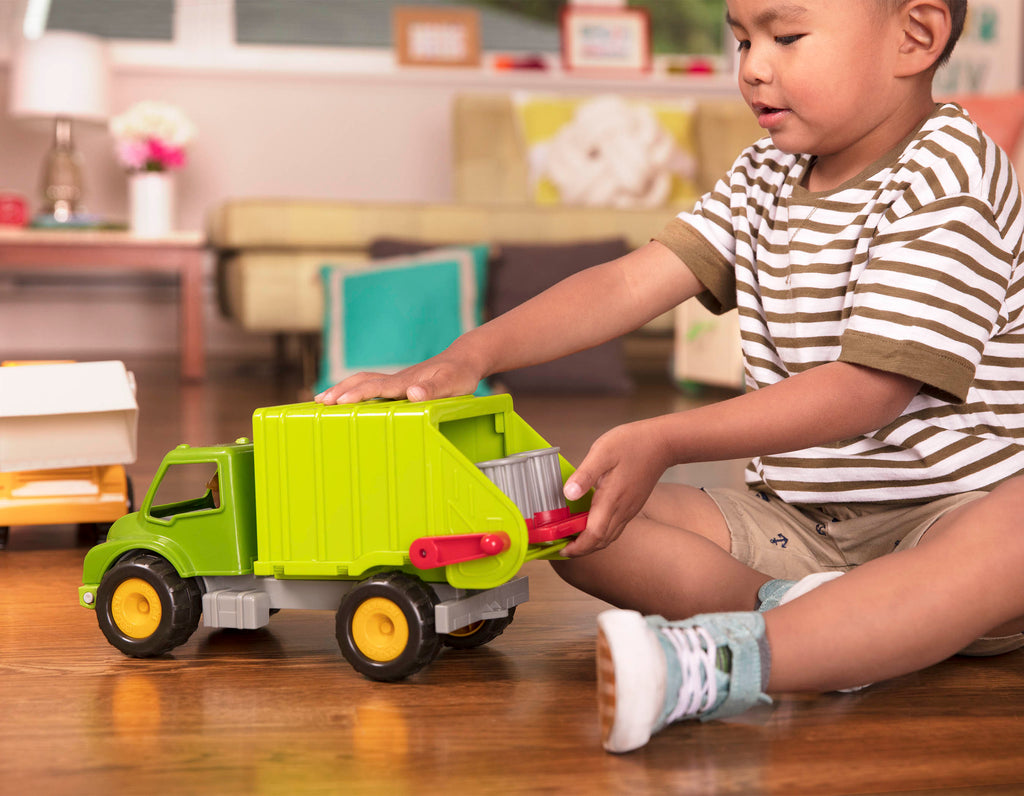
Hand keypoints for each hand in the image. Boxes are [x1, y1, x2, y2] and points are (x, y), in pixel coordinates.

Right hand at [315, 351, 482, 404]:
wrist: (464, 359)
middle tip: (319, 403)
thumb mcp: (452, 385)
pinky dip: (354, 389)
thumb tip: (412, 392)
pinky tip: (348, 398)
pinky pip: (371, 385)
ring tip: (322, 400)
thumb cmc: (459, 375)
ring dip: (342, 388)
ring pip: (363, 381)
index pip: (376, 387)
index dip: (357, 395)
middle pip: (362, 381)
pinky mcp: (399, 384)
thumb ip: (433, 390)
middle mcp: (397, 379)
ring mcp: (396, 380)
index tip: (338, 402)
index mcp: (405, 381)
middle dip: (340, 391)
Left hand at [559, 420, 671, 556]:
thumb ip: (585, 475)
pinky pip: (616, 528)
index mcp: (612, 498)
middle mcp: (622, 509)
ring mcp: (629, 509)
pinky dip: (601, 533)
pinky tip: (591, 524)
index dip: (577, 547)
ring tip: (573, 539)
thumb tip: (569, 494)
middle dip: (581, 550)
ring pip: (609, 537)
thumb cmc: (632, 444)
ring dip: (591, 543)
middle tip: (562, 547)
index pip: (594, 535)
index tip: (562, 549)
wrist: (662, 443)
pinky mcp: (632, 505)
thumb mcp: (602, 452)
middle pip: (601, 541)